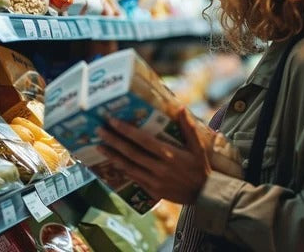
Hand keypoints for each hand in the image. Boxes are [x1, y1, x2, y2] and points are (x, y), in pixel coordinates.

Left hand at [96, 108, 210, 204]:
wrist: (204, 195)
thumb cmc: (201, 168)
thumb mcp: (198, 147)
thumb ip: (188, 128)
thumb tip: (181, 108)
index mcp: (169, 154)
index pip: (143, 140)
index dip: (127, 130)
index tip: (113, 121)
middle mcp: (159, 167)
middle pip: (132, 152)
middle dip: (114, 140)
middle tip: (100, 130)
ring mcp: (154, 180)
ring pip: (129, 166)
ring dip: (113, 156)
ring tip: (99, 146)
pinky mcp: (152, 190)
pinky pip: (133, 178)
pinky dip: (121, 170)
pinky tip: (112, 162)